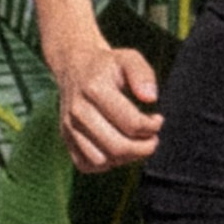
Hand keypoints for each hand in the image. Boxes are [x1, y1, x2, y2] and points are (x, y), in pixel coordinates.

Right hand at [54, 36, 160, 171]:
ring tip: (134, 143)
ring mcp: (69, 127)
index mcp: (95, 89)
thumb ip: (143, 74)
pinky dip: (106, 163)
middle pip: (117, 147)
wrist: (74, 66)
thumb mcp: (129, 58)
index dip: (152, 127)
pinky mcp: (66, 138)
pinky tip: (116, 149)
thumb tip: (151, 98)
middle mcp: (78, 111)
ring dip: (125, 158)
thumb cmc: (106, 65)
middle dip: (143, 148)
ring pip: (101, 161)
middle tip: (152, 139)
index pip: (131, 123)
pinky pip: (86, 165)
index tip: (158, 120)